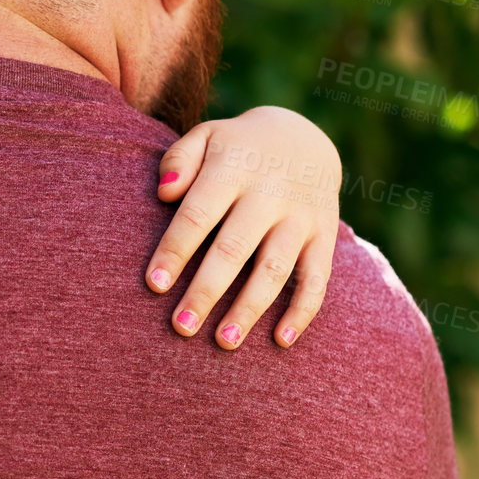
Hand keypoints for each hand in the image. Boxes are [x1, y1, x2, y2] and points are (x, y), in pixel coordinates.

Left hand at [144, 106, 340, 348]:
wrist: (305, 137)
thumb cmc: (236, 148)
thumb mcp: (206, 137)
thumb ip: (179, 159)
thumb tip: (164, 192)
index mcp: (233, 170)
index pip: (198, 214)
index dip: (175, 250)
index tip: (154, 284)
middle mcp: (270, 194)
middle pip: (234, 249)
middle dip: (206, 291)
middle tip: (180, 327)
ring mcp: (301, 217)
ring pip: (275, 270)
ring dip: (249, 308)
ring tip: (224, 341)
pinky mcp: (324, 235)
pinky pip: (317, 278)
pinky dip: (302, 311)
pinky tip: (280, 341)